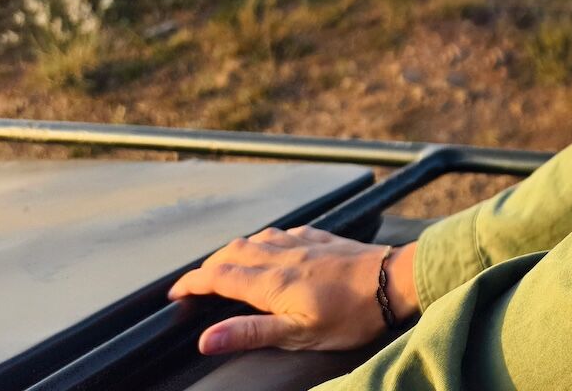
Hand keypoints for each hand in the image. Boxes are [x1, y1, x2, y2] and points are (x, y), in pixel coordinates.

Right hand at [167, 226, 419, 354]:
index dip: (192, 284)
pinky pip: (285, 232)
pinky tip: (272, 245)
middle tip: (196, 284)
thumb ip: (251, 333)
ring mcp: (305, 243)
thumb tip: (207, 339)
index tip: (176, 294)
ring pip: (257, 238)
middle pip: (233, 252)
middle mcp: (284, 256)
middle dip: (208, 266)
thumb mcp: (300, 334)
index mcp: (273, 282)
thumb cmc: (353, 314)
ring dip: (235, 250)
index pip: (219, 276)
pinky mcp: (323, 238)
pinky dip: (266, 239)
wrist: (396, 281)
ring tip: (227, 265)